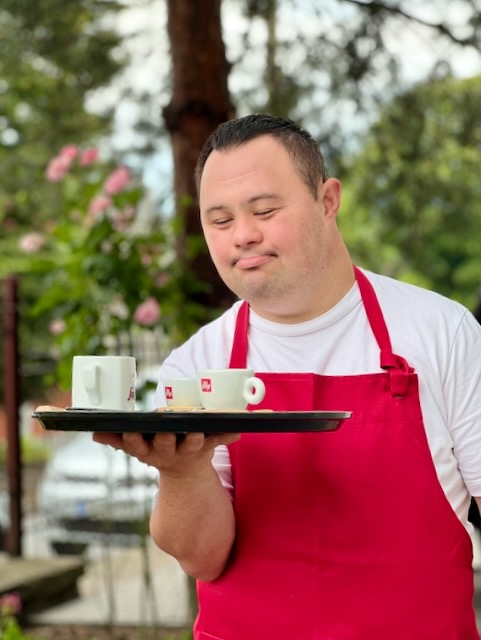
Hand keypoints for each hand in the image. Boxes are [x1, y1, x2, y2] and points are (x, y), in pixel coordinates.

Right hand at [92, 431, 238, 478]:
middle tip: (167, 427)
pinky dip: (229, 434)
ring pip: (193, 443)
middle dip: (166, 437)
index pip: (137, 444)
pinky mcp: (209, 446)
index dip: (134, 438)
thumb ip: (116, 439)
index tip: (132, 430)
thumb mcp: (137, 447)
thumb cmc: (159, 449)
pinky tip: (238, 429)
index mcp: (148, 450)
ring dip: (197, 437)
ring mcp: (190, 449)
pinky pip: (221, 439)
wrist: (186, 473)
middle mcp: (168, 452)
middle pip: (166, 444)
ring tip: (200, 429)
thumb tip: (94, 432)